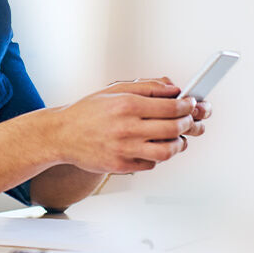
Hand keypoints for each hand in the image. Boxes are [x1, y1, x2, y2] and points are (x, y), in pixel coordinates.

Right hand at [53, 78, 199, 173]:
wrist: (61, 135)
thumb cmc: (87, 112)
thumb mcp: (115, 89)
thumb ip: (147, 86)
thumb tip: (174, 89)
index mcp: (126, 104)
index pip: (171, 106)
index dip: (187, 106)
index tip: (191, 104)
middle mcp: (126, 127)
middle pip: (174, 128)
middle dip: (188, 123)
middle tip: (189, 120)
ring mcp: (124, 149)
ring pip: (168, 151)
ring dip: (179, 144)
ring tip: (177, 137)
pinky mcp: (121, 166)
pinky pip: (151, 164)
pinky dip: (158, 156)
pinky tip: (154, 146)